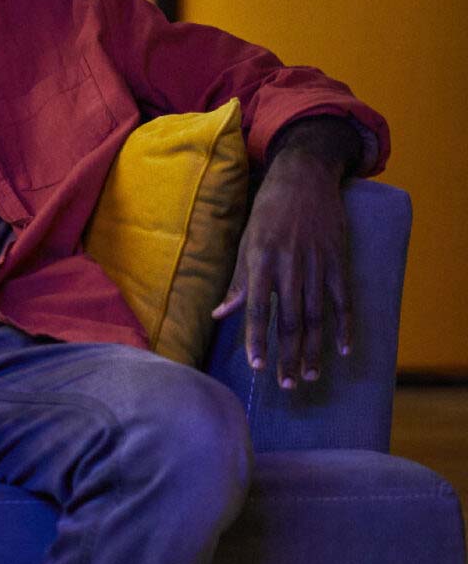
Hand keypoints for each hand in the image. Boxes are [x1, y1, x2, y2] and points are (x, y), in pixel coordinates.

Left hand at [214, 148, 351, 386]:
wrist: (304, 179)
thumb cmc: (267, 213)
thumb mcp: (245, 242)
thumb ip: (237, 282)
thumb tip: (219, 314)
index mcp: (261, 262)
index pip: (257, 310)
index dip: (257, 340)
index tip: (258, 367)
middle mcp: (290, 267)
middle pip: (290, 320)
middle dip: (288, 355)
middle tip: (287, 385)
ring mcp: (318, 265)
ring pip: (317, 316)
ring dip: (314, 349)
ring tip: (309, 375)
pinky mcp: (339, 261)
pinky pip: (343, 300)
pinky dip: (345, 326)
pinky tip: (342, 350)